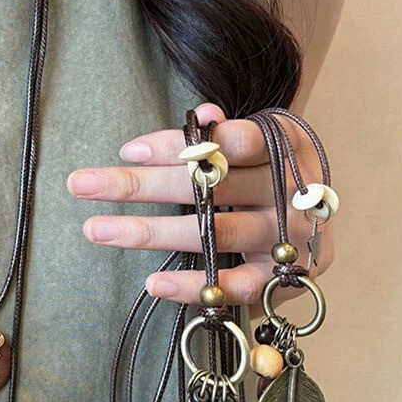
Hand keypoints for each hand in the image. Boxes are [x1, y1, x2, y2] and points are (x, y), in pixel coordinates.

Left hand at [67, 103, 333, 305]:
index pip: (229, 141)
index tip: (127, 151)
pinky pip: (236, 287)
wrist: (320, 226)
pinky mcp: (286, 280)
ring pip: (215, 234)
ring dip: (151, 232)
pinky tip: (152, 283)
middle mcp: (294, 190)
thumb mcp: (257, 146)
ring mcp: (290, 238)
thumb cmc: (272, 178)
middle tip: (81, 185)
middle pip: (212, 185)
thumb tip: (203, 114)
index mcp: (287, 146)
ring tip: (96, 230)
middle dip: (143, 185)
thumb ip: (227, 133)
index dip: (178, 146)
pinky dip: (194, 286)